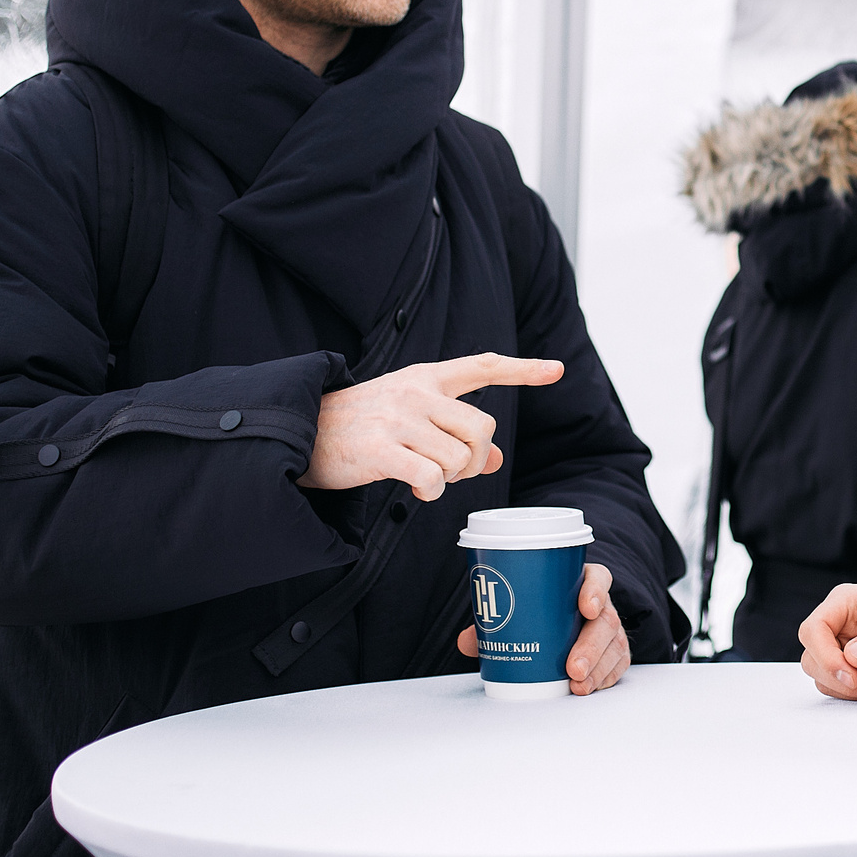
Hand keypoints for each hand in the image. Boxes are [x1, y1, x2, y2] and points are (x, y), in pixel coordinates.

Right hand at [303, 353, 559, 500]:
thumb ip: (453, 432)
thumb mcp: (410, 418)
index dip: (523, 370)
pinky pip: (432, 477)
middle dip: (478, 457)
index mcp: (426, 377)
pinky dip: (431, 490)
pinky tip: (416, 487)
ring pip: (460, 457)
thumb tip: (496, 460)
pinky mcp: (381, 448)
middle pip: (483, 426)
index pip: (483, 365)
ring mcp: (399, 419)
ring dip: (450, 478)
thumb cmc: (359, 426)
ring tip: (425, 477)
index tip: (556, 370)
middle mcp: (416, 392)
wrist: (300, 431)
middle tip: (456, 470)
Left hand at [455, 563, 630, 694]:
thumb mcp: (519, 610)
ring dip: (598, 668)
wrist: (563, 621)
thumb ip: (492, 624)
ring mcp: (609, 629)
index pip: (597, 578)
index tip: (586, 607)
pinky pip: (617, 664)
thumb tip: (467, 642)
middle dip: (591, 646)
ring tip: (578, 685)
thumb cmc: (540, 611)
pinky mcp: (613, 652)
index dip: (595, 591)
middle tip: (573, 668)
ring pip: (614, 645)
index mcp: (581, 582)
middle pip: (606, 620)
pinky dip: (605, 677)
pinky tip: (590, 687)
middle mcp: (601, 604)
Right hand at [797, 582, 856, 699]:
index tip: (851, 676)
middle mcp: (834, 624)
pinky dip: (854, 694)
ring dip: (849, 690)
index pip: (814, 629)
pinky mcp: (843, 666)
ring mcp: (836, 646)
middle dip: (840, 678)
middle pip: (811, 658)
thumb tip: (854, 657)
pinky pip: (836, 687)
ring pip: (821, 677)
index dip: (826, 656)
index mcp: (843, 601)